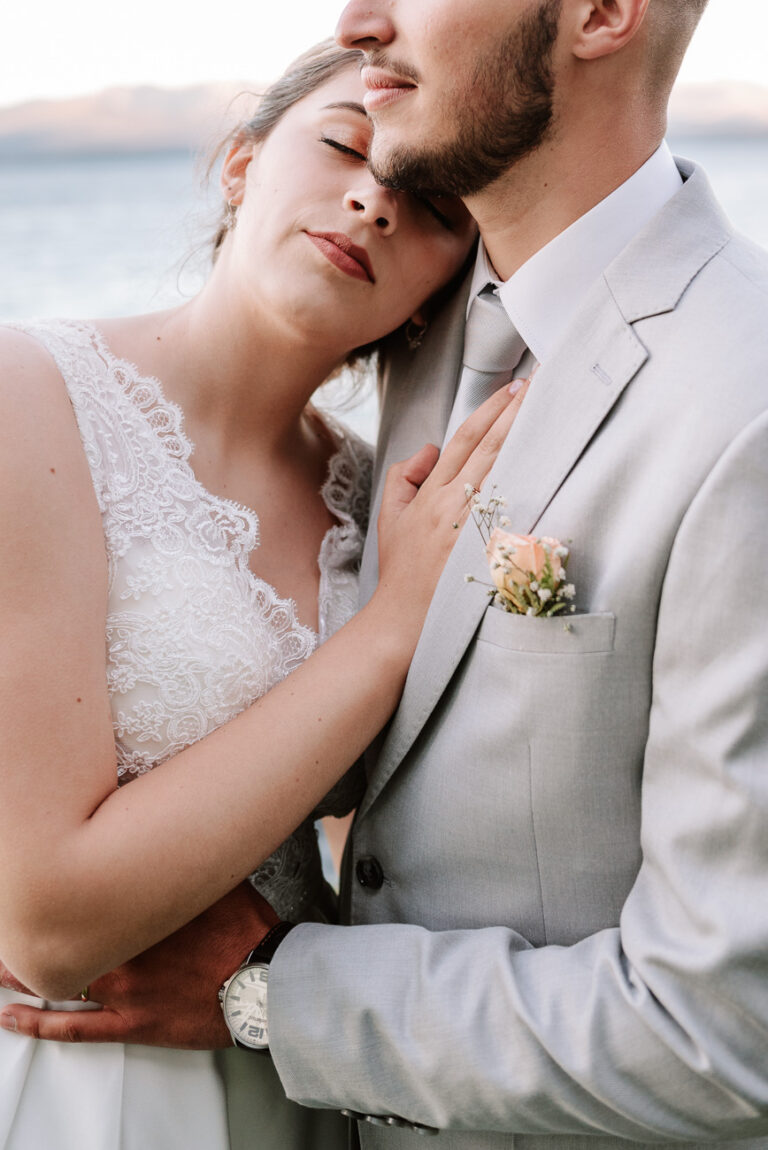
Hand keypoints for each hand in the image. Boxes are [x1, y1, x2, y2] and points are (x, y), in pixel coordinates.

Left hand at [0, 882, 278, 1047]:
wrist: (264, 982)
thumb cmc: (245, 930)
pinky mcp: (130, 1023)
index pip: (86, 887)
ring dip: (21, 970)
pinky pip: (73, 1028)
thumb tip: (180, 819)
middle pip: (63, 931)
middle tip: (7, 914)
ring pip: (57, 977)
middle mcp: (122, 948)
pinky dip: (38, 1024)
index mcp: (139, 909)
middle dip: (29, 923)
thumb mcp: (219, 877)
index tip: (41, 868)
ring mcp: (122, 989)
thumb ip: (190, 856)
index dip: (60, 880)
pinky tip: (12, 1017)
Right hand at [375, 379, 529, 634]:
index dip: (491, 410)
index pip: (465, 440)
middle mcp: (455, 506)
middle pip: (491, 448)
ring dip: (530, 442)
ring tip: (552, 414)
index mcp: (432, 494)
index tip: (513, 389)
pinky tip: (553, 469)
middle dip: (517, 414)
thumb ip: (404, 476)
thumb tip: (431, 449)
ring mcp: (475, 529)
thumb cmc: (401, 571)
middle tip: (541, 385)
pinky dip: (534, 489)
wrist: (405, 619)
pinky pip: (517, 514)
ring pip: (508, 475)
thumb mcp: (389, 517)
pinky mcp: (491, 552)